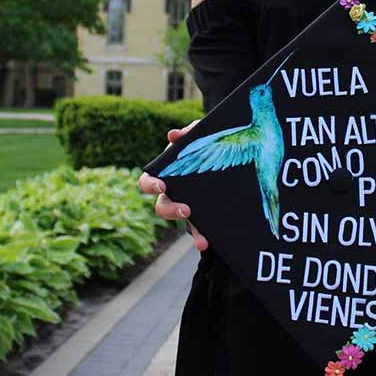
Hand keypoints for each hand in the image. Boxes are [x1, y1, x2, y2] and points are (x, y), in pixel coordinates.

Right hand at [137, 120, 208, 251]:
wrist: (228, 153)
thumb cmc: (204, 144)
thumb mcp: (200, 136)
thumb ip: (189, 132)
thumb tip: (174, 135)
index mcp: (166, 174)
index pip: (148, 181)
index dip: (150, 184)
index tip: (161, 185)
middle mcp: (173, 193)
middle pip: (161, 207)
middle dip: (170, 210)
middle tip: (185, 210)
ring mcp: (187, 206)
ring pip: (181, 224)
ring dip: (191, 229)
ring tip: (202, 238)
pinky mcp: (203, 215)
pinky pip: (200, 230)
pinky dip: (201, 238)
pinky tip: (207, 243)